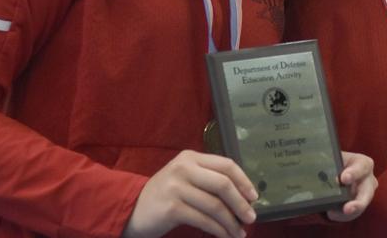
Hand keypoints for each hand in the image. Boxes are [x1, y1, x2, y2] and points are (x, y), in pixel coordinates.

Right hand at [122, 150, 257, 237]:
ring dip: (231, 222)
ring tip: (239, 232)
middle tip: (251, 218)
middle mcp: (184, 168)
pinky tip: (225, 236)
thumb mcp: (185, 178)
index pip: (226, 165)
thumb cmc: (165, 195)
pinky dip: (218, 230)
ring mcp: (176, 187)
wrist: (131, 209)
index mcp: (191, 157)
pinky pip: (203, 220)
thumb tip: (243, 195)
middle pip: (223, 184)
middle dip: (241, 203)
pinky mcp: (171, 208)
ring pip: (214, 205)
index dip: (244, 181)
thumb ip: (208, 179)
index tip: (254, 197)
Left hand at [326, 151, 377, 221]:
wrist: (336, 171)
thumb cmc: (337, 162)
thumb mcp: (334, 159)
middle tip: (347, 209)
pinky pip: (352, 213)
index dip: (354, 173)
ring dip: (349, 212)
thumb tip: (321, 172)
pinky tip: (332, 213)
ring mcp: (365, 195)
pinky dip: (341, 215)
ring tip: (333, 213)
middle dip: (358, 203)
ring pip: (360, 206)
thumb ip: (330, 164)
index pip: (362, 168)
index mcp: (363, 164)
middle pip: (367, 193)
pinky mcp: (359, 206)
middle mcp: (368, 180)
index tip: (344, 178)